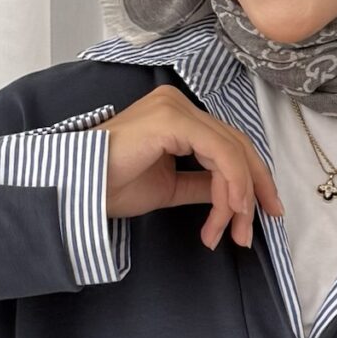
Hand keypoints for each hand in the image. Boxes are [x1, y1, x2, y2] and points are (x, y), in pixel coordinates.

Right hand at [99, 81, 284, 251]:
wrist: (75, 190)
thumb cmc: (109, 187)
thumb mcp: (169, 188)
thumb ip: (202, 184)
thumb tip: (234, 195)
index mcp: (176, 116)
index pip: (227, 144)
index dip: (251, 179)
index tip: (261, 214)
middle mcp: (178, 105)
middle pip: (237, 145)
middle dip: (254, 190)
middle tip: (255, 229)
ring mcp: (176, 108)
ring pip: (232, 152)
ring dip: (239, 198)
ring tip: (232, 233)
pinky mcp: (173, 120)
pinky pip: (220, 153)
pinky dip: (232, 185)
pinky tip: (230, 212)